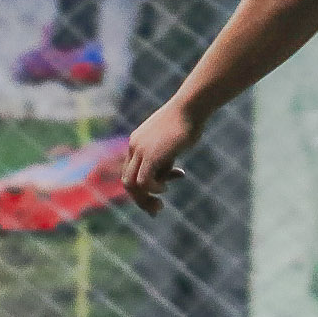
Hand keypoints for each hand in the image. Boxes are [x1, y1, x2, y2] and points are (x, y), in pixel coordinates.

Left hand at [120, 100, 203, 214]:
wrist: (190, 106)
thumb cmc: (188, 120)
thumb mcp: (174, 142)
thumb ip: (168, 157)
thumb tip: (174, 174)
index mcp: (137, 142)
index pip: (131, 171)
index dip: (143, 186)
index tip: (163, 192)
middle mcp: (134, 146)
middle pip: (127, 181)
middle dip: (140, 199)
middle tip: (157, 209)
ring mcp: (140, 150)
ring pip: (131, 184)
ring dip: (144, 199)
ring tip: (159, 206)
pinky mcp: (151, 155)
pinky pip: (143, 181)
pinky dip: (153, 190)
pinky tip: (165, 190)